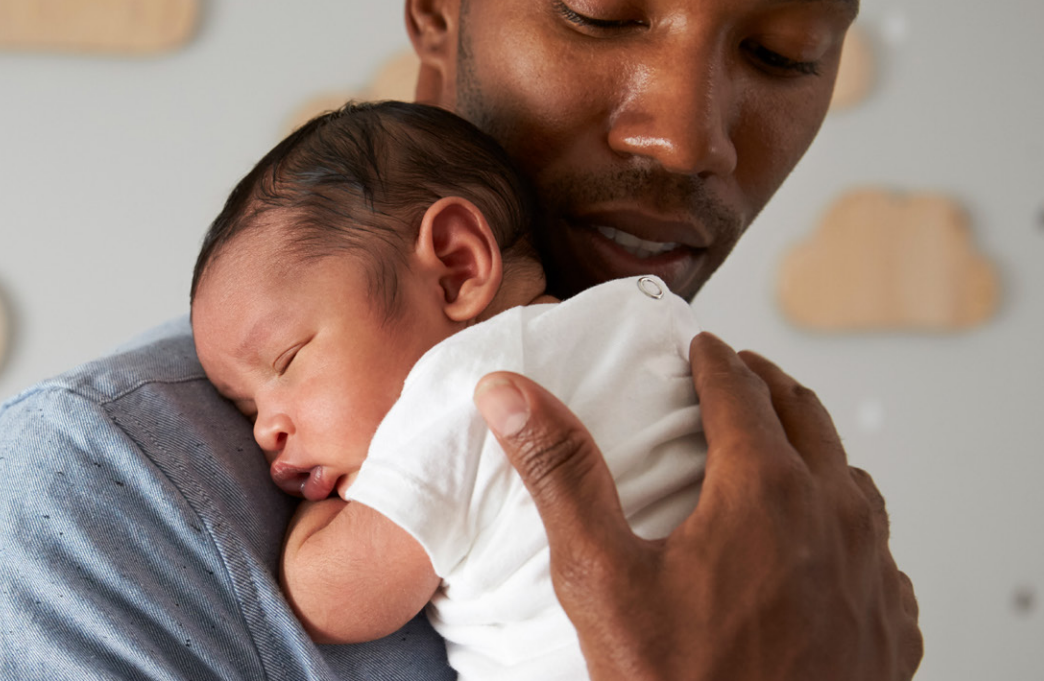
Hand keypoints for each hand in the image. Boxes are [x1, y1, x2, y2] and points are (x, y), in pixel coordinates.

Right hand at [473, 332, 921, 680]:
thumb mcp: (602, 576)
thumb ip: (561, 473)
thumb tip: (510, 393)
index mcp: (766, 489)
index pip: (740, 391)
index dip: (714, 359)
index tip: (700, 345)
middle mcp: (834, 515)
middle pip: (806, 416)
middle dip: (766, 384)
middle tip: (738, 373)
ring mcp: (872, 570)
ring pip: (849, 477)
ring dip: (811, 447)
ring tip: (778, 446)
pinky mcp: (889, 620)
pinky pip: (875, 544)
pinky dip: (845, 518)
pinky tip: (820, 540)